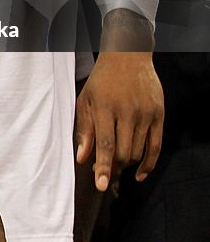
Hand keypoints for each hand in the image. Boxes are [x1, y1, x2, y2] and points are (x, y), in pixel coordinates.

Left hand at [76, 50, 163, 190]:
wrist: (128, 56)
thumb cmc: (102, 80)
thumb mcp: (85, 100)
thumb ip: (84, 129)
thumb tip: (82, 159)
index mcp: (105, 107)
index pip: (105, 144)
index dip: (103, 167)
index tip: (101, 185)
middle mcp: (128, 111)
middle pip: (123, 152)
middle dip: (113, 166)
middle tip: (104, 169)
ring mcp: (146, 113)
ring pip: (138, 151)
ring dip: (126, 164)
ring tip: (116, 163)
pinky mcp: (159, 115)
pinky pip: (156, 146)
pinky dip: (149, 164)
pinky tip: (139, 174)